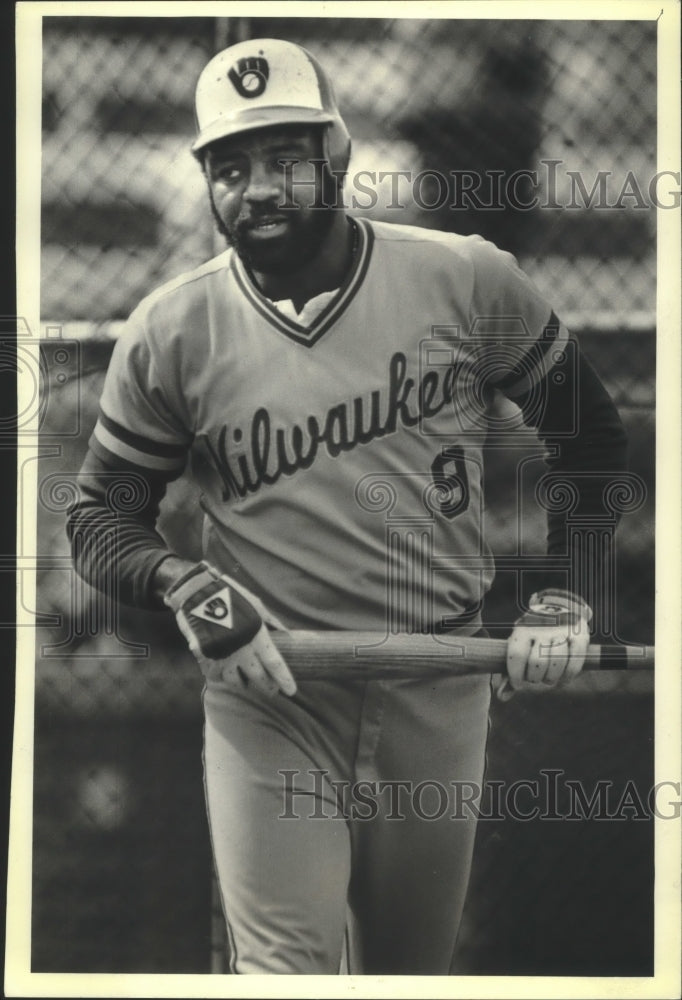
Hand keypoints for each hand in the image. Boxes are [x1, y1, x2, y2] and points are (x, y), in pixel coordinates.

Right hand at [164, 561, 296, 697]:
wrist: (198, 592)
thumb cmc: (230, 595)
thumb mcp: (256, 605)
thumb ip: (271, 622)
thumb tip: (286, 634)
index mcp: (256, 635)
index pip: (274, 663)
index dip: (284, 679)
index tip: (291, 691)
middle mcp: (241, 649)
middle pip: (257, 677)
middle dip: (267, 686)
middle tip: (272, 690)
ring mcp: (222, 656)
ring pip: (235, 681)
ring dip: (244, 684)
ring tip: (248, 684)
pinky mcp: (205, 658)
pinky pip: (216, 675)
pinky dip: (223, 676)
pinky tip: (226, 675)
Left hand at [496, 590, 591, 701]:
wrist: (559, 608)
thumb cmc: (533, 636)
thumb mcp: (519, 646)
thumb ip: (510, 672)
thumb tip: (502, 697)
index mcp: (523, 630)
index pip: (517, 655)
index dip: (516, 674)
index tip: (517, 684)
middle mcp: (542, 629)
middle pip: (537, 662)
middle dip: (535, 678)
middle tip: (535, 679)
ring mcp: (562, 632)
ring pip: (557, 662)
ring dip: (551, 678)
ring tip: (548, 679)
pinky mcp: (580, 636)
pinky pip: (575, 661)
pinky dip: (568, 675)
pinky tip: (562, 680)